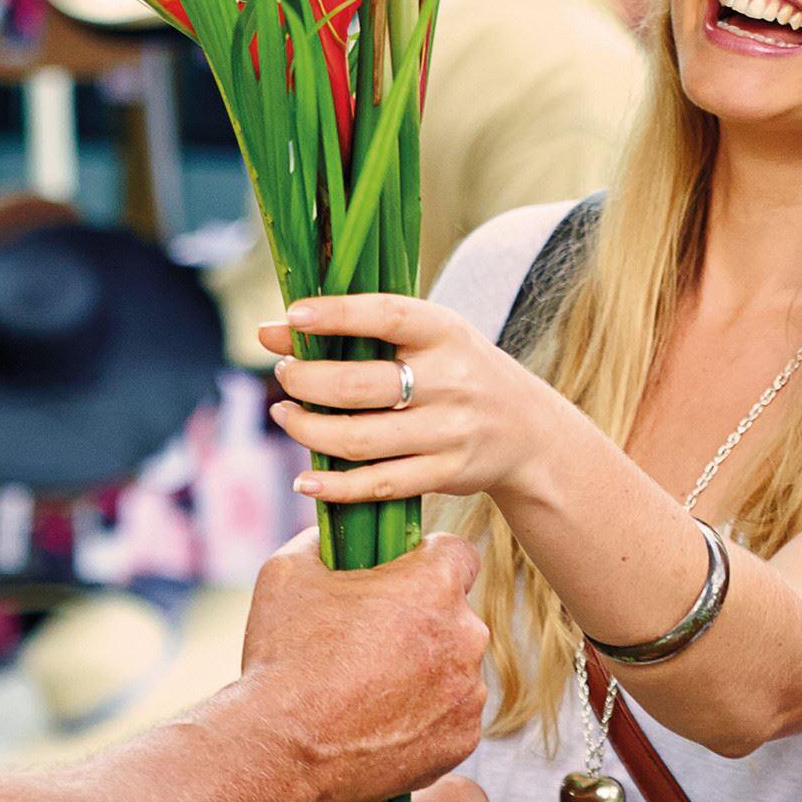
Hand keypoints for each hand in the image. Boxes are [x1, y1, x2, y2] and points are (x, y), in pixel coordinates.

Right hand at [232, 532, 486, 801]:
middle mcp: (466, 635)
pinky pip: (453, 715)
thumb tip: (332, 530)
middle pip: (455, 615)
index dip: (428, 561)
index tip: (402, 577)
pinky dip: (426, 717)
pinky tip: (381, 722)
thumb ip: (323, 540)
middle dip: (423, 621)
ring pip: (456, 667)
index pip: (458, 553)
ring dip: (426, 671)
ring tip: (370, 689)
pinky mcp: (463, 738)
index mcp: (433, 585)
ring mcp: (469, 691)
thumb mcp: (289, 573)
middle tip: (372, 642)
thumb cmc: (283, 657)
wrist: (279, 749)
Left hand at [264, 294, 566, 507]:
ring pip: (358, 439)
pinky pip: (378, 484)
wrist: (529, 432)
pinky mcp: (445, 474)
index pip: (386, 316)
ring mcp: (449, 431)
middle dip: (305, 381)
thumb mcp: (433, 339)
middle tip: (284, 374)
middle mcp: (450, 380)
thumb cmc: (460, 373)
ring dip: (306, 430)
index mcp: (446, 331)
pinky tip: (306, 480)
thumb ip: (364, 332)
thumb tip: (272, 331)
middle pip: (357, 386)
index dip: (336, 315)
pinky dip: (334, 486)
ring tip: (285, 414)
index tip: (290, 316)